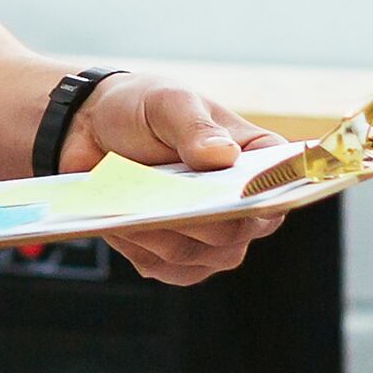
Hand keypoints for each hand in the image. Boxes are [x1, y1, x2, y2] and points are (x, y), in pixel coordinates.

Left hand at [66, 77, 290, 285]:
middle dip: (199, 220)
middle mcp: (244, 203)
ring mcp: (214, 237)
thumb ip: (194, 127)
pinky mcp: (180, 260)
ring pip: (202, 256)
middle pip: (239, 231)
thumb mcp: (167, 102)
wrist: (92, 130)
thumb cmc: (142, 109)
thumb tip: (222, 156)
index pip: (281, 183)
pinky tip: (121, 223)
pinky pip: (168, 269)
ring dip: (162, 235)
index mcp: (257, 158)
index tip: (237, 195)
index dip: (267, 195)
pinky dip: (142, 249)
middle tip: (162, 202)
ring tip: (130, 207)